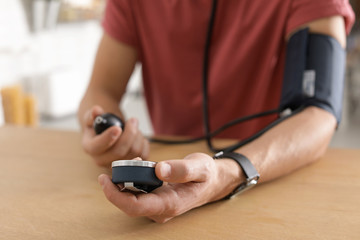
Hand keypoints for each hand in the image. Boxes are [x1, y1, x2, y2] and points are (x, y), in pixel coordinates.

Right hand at [81, 105, 149, 166]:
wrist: (109, 135)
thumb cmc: (101, 125)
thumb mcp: (94, 118)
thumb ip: (93, 114)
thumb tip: (96, 110)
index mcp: (90, 148)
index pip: (98, 147)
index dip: (108, 137)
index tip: (117, 128)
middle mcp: (102, 160)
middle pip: (119, 151)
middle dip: (130, 133)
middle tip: (133, 120)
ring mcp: (117, 165)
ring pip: (134, 152)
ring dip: (138, 136)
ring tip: (134, 127)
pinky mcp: (131, 166)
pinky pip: (143, 155)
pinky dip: (144, 143)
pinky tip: (138, 137)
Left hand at [98, 153, 243, 222]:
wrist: (213, 181)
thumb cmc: (207, 175)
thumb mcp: (199, 168)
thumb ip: (181, 170)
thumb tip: (159, 170)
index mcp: (170, 205)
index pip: (135, 207)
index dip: (115, 196)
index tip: (104, 180)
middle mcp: (161, 210)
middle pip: (129, 204)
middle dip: (117, 185)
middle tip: (119, 164)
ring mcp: (158, 206)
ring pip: (132, 198)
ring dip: (126, 181)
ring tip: (133, 162)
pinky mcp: (156, 199)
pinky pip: (138, 193)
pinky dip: (133, 179)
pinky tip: (139, 166)